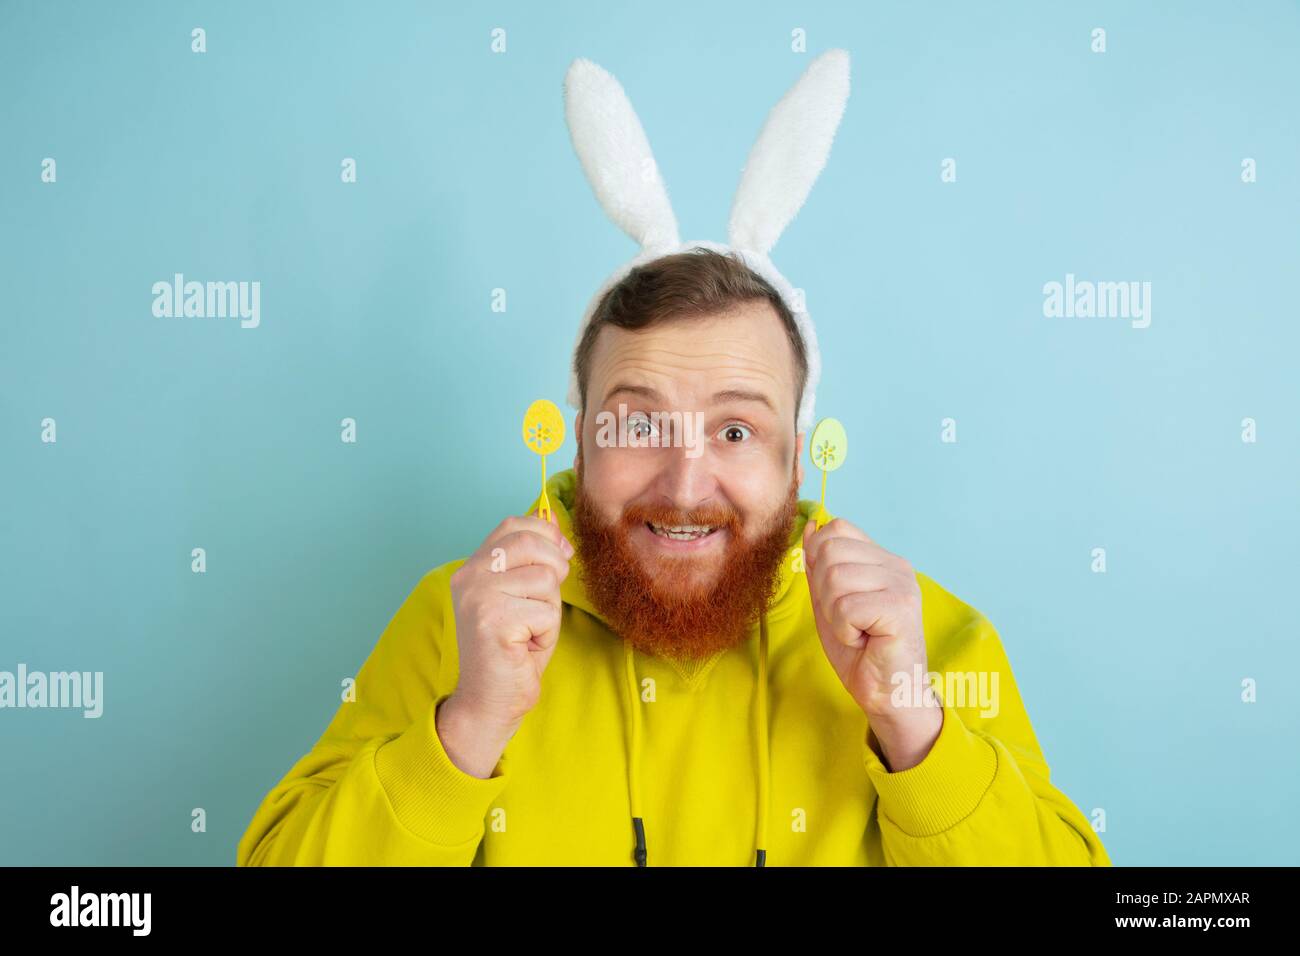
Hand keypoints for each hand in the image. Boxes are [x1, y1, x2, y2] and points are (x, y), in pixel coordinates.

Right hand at [447, 509, 573, 740]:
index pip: (514, 524)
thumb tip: (557, 525)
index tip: (560, 557)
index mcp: (473, 566)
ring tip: (530, 631)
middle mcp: (469, 576)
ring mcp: (478, 597)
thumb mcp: (526, 596)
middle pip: (532, 542)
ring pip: (545, 579)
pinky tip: (526, 647)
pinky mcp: (492, 620)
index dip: (546, 534)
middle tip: (545, 604)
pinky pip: (545, 612)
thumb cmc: (513, 650)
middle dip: (555, 570)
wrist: (490, 701)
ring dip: (550, 610)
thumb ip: (535, 561)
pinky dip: (546, 633)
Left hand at [802, 517, 941, 770]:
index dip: (820, 563)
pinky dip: (845, 629)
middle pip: (829, 551)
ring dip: (834, 614)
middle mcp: (896, 565)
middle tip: (847, 620)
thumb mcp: (829, 602)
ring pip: (834, 578)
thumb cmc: (860, 651)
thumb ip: (819, 565)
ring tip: (857, 631)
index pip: (835, 529)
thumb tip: (810, 525)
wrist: (887, 693)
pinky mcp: (901, 607)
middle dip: (824, 593)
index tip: (837, 599)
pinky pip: (846, 606)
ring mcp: (902, 584)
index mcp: (882, 559)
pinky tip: (865, 640)